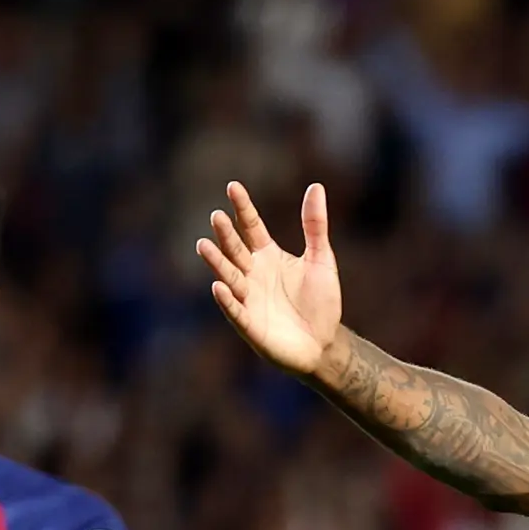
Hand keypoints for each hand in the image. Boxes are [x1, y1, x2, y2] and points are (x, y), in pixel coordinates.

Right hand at [198, 181, 345, 378]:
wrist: (324, 343)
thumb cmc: (321, 302)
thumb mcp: (321, 258)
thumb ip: (315, 225)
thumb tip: (316, 186)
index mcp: (268, 255)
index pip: (251, 226)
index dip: (243, 208)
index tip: (233, 187)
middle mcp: (253, 274)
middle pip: (235, 249)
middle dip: (226, 234)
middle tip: (217, 216)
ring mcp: (249, 299)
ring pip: (229, 276)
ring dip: (216, 262)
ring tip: (203, 245)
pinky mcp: (250, 325)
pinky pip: (236, 310)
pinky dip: (227, 300)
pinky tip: (218, 287)